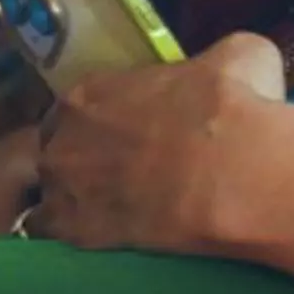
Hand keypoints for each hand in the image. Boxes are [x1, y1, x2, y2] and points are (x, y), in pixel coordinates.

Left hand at [31, 29, 292, 257]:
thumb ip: (213, 61)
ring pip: (53, 193)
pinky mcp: (73, 233)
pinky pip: (51, 236)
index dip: (107, 120)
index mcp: (91, 91)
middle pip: (60, 148)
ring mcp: (62, 186)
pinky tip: (99, 238)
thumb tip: (222, 70)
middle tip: (128, 171)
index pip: (82, 106)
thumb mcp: (241, 56)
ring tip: (116, 210)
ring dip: (75, 198)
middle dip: (85, 157)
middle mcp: (63, 136)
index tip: (134, 132)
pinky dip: (70, 235)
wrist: (235, 173)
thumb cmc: (234, 106)